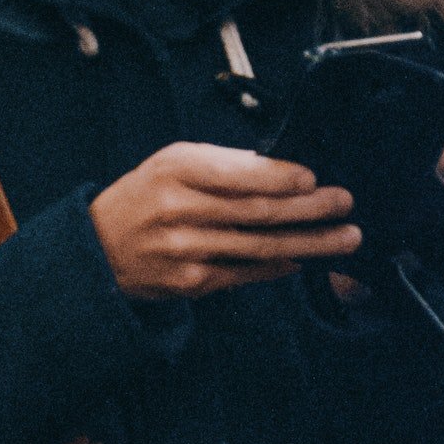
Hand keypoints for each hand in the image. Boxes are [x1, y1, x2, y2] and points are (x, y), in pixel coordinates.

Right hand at [88, 143, 359, 301]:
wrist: (98, 249)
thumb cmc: (143, 197)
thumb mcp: (172, 162)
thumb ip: (223, 162)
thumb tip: (279, 167)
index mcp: (177, 172)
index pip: (237, 175)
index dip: (279, 178)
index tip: (313, 178)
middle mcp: (180, 211)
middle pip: (256, 212)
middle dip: (308, 209)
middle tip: (344, 203)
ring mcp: (186, 251)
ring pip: (259, 246)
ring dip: (308, 243)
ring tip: (345, 237)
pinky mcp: (190, 282)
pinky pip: (245, 273)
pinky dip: (278, 267)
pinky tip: (304, 260)